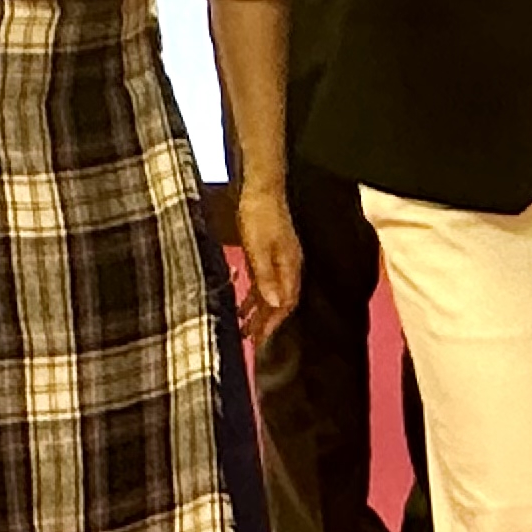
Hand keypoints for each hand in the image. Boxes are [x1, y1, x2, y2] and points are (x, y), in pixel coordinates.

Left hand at [230, 181, 301, 350]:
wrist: (260, 189)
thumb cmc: (260, 217)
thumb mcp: (259, 249)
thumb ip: (267, 276)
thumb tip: (276, 304)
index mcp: (289, 267)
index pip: (286, 303)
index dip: (274, 323)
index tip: (262, 342)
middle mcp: (288, 267)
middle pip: (279, 302)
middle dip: (266, 323)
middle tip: (252, 341)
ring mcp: (279, 261)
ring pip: (270, 294)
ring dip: (259, 312)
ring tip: (245, 329)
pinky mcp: (268, 254)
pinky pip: (263, 283)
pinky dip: (254, 297)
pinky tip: (242, 305)